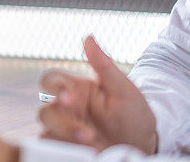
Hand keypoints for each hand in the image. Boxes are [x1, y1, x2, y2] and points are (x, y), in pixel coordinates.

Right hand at [39, 36, 157, 153]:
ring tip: (92, 143)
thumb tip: (89, 37)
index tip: (69, 97)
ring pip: (48, 129)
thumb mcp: (124, 89)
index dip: (54, 87)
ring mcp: (66, 129)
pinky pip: (52, 146)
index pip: (52, 80)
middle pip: (46, 109)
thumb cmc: (134, 115)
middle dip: (61, 119)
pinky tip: (83, 152)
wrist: (143, 146)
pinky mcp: (68, 147)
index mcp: (77, 90)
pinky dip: (63, 149)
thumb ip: (104, 65)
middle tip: (85, 130)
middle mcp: (68, 109)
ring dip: (66, 136)